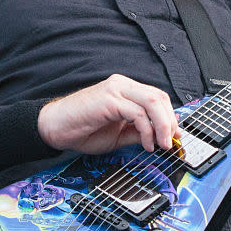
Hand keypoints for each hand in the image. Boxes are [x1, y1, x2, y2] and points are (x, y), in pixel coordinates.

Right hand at [37, 74, 180, 153]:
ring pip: (153, 101)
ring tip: (163, 144)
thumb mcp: (118, 135)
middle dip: (170, 122)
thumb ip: (138, 133)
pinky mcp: (109, 100)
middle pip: (160, 97)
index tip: (176, 137)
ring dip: (163, 125)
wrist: (54, 129)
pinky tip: (146, 144)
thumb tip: (161, 137)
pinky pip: (137, 113)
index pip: (158, 97)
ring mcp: (115, 90)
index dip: (170, 117)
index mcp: (125, 90)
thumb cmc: (81, 130)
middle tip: (172, 142)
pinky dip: (147, 130)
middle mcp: (122, 85)